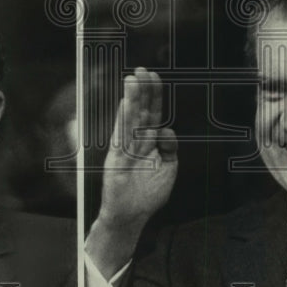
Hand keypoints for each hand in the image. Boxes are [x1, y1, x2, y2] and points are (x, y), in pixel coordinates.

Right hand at [87, 68, 177, 278]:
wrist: (131, 216)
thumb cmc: (148, 194)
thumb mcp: (168, 168)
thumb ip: (170, 148)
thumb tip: (166, 130)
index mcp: (149, 142)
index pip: (152, 113)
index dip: (154, 95)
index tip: (154, 76)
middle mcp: (137, 141)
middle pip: (141, 111)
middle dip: (143, 91)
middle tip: (142, 70)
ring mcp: (126, 148)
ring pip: (131, 119)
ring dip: (132, 99)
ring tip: (132, 80)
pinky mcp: (116, 158)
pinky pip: (121, 136)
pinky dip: (123, 119)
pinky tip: (126, 104)